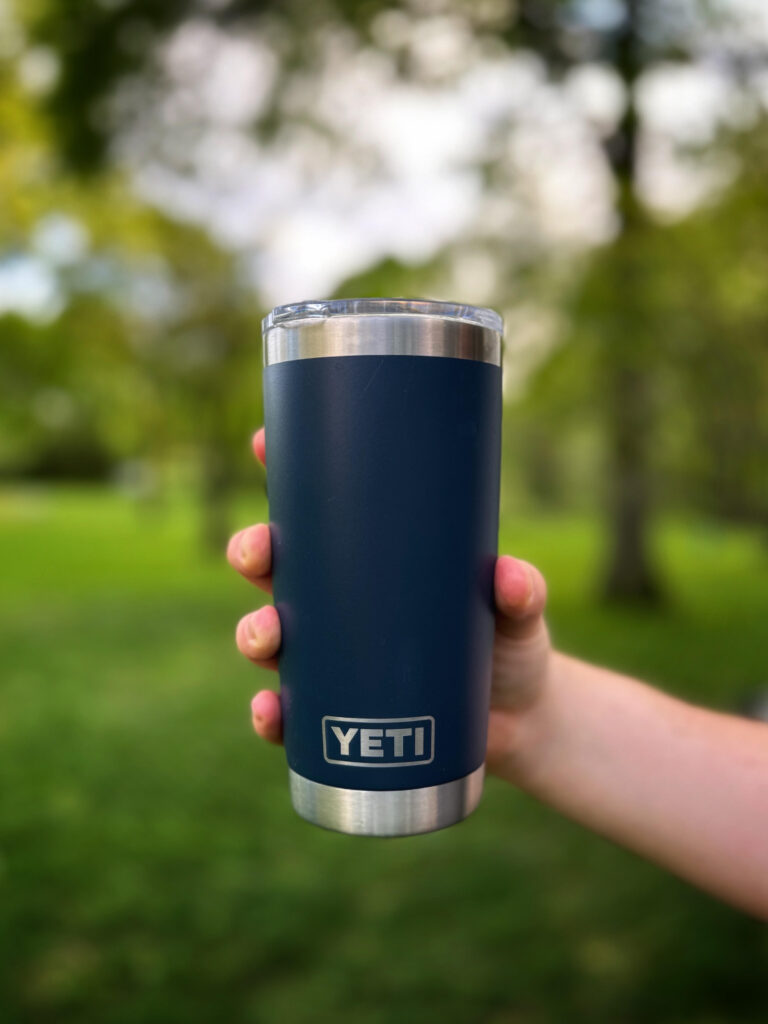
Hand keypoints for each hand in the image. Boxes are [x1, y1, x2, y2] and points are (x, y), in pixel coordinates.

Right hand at [227, 427, 551, 783]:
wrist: (517, 721)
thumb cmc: (508, 644)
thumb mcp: (518, 610)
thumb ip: (520, 591)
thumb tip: (506, 576)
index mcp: (371, 561)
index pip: (319, 508)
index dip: (286, 472)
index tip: (265, 443)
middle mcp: (340, 603)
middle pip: (275, 567)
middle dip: (252, 551)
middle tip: (259, 553)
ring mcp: (332, 657)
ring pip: (269, 634)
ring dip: (252, 631)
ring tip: (267, 636)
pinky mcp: (335, 712)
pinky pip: (287, 713)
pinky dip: (270, 714)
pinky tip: (271, 711)